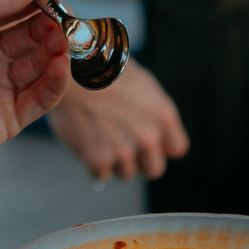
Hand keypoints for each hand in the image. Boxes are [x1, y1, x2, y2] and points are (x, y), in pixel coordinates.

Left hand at [0, 0, 72, 197]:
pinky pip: (39, 99)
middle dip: (52, 21)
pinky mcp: (4, 121)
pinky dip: (55, 81)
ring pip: (40, 64)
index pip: (12, 6)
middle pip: (32, 33)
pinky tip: (60, 65)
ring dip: (57, 49)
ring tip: (64, 38)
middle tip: (65, 14)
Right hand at [48, 61, 185, 182]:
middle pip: (154, 169)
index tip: (148, 142)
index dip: (162, 147)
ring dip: (114, 162)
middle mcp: (149, 137)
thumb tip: (156, 132)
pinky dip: (93, 163)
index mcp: (164, 117)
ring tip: (99, 135)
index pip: (177, 149)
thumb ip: (154, 113)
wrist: (72, 72)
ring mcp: (123, 151)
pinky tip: (86, 140)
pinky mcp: (98, 160)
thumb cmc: (104, 72)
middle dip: (140, 161)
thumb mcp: (143, 85)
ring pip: (126, 173)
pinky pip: (101, 175)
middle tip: (121, 144)